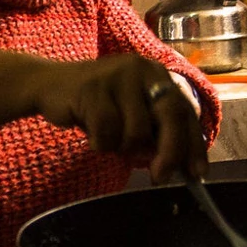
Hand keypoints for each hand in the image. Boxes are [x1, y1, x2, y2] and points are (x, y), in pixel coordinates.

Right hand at [0, 50, 208, 182]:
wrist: (50, 86)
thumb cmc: (96, 106)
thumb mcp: (130, 116)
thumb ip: (154, 133)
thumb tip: (179, 167)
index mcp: (157, 75)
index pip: (185, 112)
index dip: (194, 145)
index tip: (197, 174)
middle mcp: (143, 69)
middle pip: (170, 116)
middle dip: (170, 153)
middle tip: (161, 178)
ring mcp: (118, 76)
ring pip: (136, 131)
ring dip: (122, 147)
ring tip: (108, 138)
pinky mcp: (93, 88)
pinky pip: (108, 132)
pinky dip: (100, 143)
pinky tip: (91, 135)